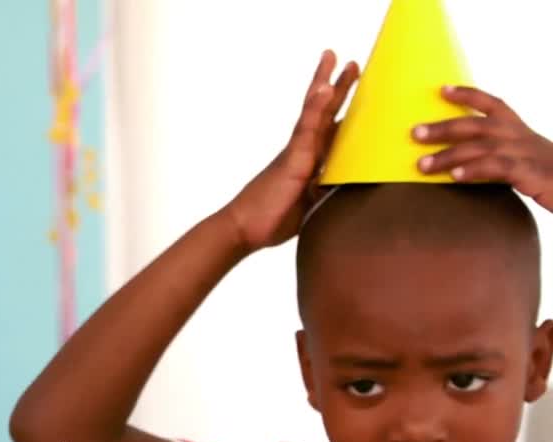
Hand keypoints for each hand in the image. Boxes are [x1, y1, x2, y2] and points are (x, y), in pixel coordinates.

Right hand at [223, 50, 358, 249]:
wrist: (244, 228)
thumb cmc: (273, 218)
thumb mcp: (310, 204)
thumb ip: (326, 189)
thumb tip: (346, 184)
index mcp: (309, 160)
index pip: (328, 127)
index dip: (339, 108)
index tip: (350, 88)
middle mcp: (304, 150)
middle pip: (323, 111)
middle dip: (337, 88)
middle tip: (350, 63)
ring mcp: (298, 151)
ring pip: (315, 111)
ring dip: (326, 84)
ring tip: (334, 59)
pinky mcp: (294, 158)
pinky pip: (308, 128)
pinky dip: (316, 107)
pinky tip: (324, 89)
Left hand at [413, 85, 552, 210]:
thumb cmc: (546, 177)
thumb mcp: (521, 159)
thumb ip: (494, 155)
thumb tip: (456, 161)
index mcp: (518, 129)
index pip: (492, 103)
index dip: (467, 95)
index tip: (441, 90)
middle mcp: (520, 136)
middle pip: (476, 126)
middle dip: (444, 127)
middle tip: (414, 133)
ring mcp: (525, 153)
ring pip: (481, 148)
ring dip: (448, 155)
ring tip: (422, 165)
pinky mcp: (530, 173)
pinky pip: (499, 168)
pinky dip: (475, 170)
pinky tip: (455, 177)